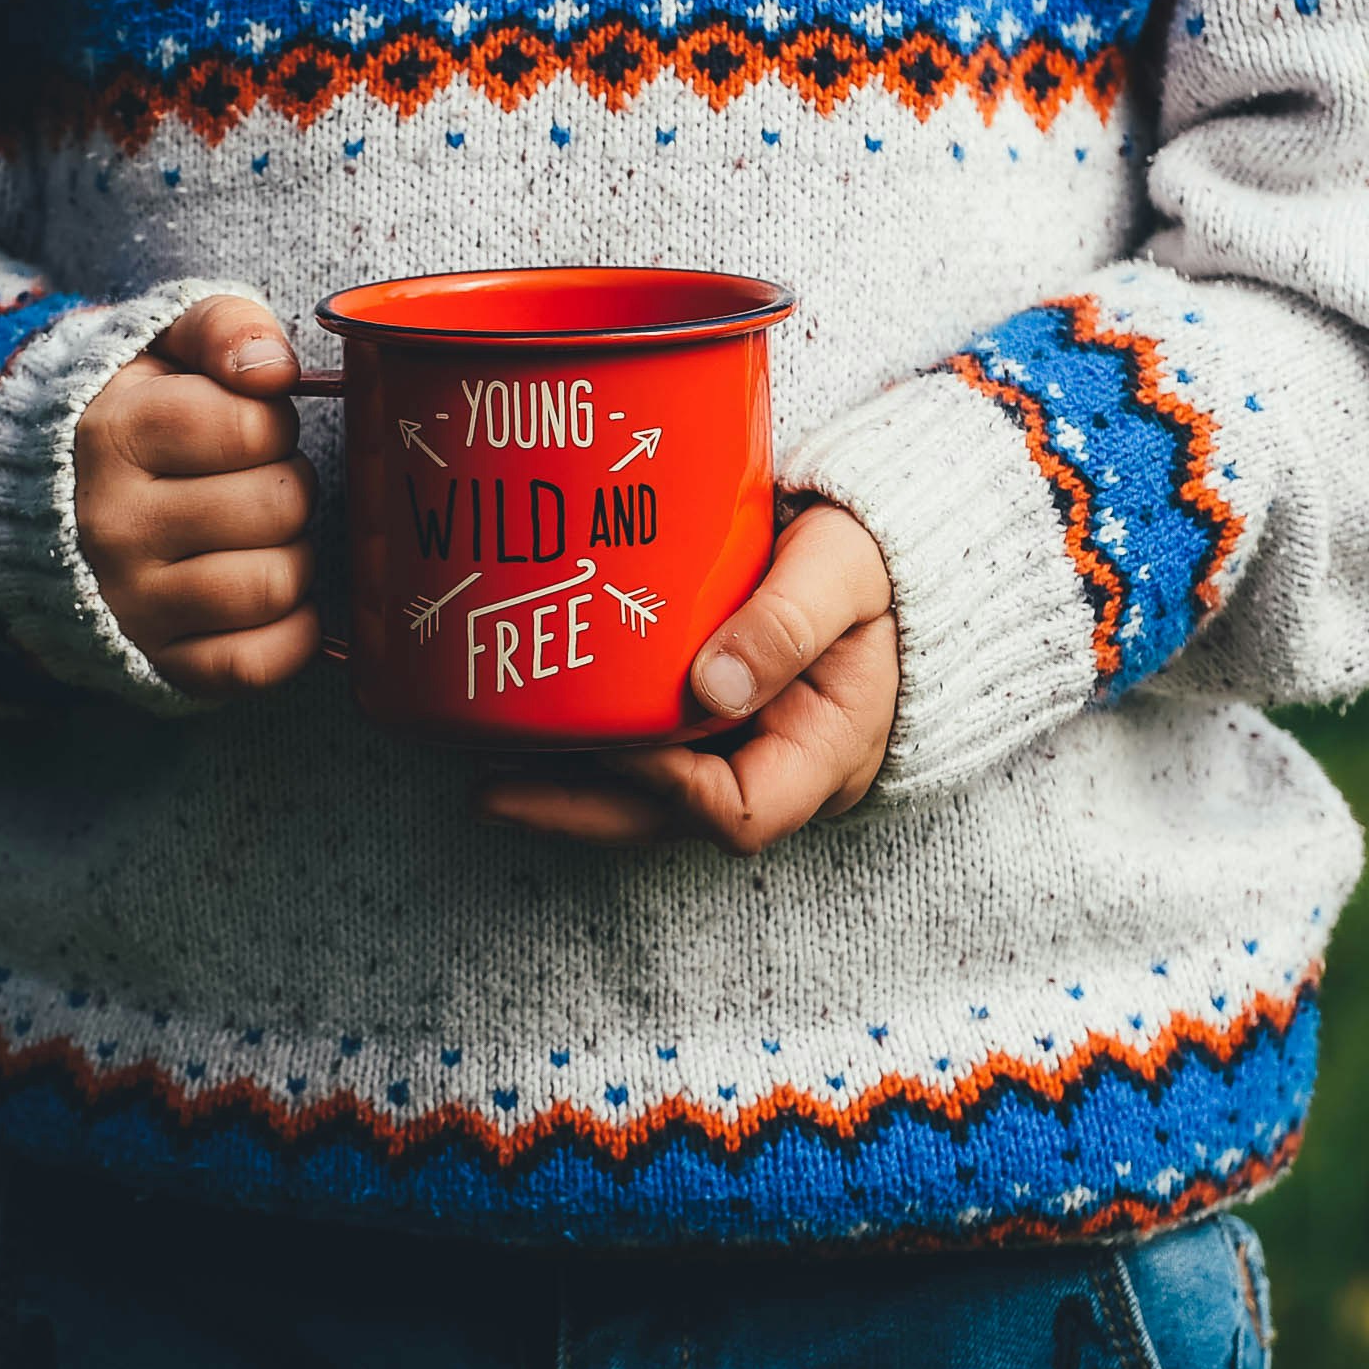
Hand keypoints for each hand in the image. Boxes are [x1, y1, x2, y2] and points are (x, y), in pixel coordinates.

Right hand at [76, 295, 320, 696]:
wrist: (47, 505)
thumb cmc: (134, 416)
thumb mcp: (160, 344)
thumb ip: (223, 327)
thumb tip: (274, 370)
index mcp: (111, 436)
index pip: (252, 426)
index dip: (272, 422)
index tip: (246, 427)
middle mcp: (111, 527)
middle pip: (278, 504)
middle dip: (289, 485)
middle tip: (254, 482)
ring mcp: (131, 603)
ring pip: (276, 583)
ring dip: (293, 555)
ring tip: (258, 537)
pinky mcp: (158, 662)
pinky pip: (258, 663)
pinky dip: (291, 633)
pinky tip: (274, 599)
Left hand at [476, 505, 896, 852]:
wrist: (885, 547)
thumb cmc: (873, 555)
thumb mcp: (846, 574)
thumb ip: (791, 621)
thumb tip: (716, 687)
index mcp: (826, 752)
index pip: (743, 812)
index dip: (671, 788)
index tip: (618, 740)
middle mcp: (777, 772)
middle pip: (671, 820)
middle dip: (580, 812)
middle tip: (492, 791)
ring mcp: (739, 755)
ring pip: (644, 799)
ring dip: (567, 792)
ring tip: (482, 769)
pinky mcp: (705, 729)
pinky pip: (639, 759)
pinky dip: (583, 753)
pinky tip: (519, 731)